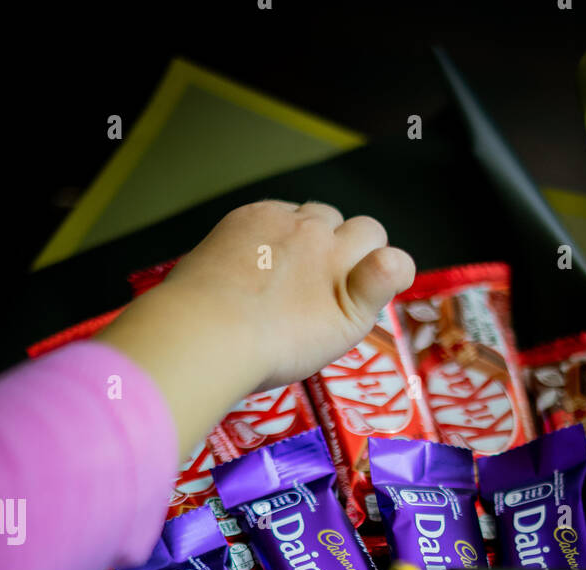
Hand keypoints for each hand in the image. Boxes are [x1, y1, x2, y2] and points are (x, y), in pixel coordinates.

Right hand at [97, 200, 415, 456]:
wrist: (205, 333)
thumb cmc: (192, 322)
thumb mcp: (205, 278)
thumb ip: (233, 277)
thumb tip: (229, 301)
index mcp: (258, 221)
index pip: (298, 220)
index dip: (302, 248)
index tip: (290, 278)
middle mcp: (298, 227)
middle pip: (335, 220)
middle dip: (336, 247)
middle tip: (321, 292)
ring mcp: (328, 254)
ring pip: (368, 233)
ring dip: (364, 259)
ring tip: (347, 296)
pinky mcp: (350, 290)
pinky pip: (392, 264)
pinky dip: (393, 274)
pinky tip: (382, 288)